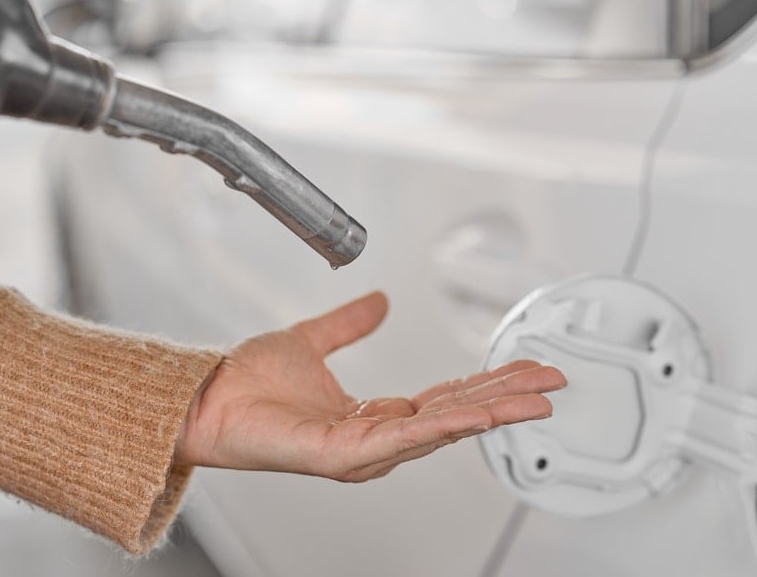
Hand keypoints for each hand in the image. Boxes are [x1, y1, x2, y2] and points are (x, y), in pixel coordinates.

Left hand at [174, 292, 565, 481]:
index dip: (486, 384)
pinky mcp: (344, 455)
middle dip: (506, 398)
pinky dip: (447, 425)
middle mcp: (375, 437)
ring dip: (492, 412)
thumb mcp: (311, 341)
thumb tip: (378, 302)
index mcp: (372, 413)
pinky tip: (479, 413)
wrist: (206, 397)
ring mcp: (363, 451)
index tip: (522, 368)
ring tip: (534, 398)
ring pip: (441, 429)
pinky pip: (405, 437)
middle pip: (456, 416)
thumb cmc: (247, 383)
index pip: (445, 398)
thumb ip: (347, 324)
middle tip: (550, 380)